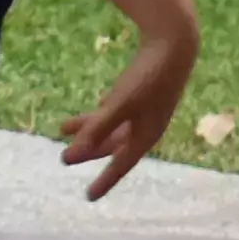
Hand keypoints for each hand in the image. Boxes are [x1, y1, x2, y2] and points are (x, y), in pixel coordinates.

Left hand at [56, 9, 202, 198]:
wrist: (175, 42)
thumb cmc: (148, 77)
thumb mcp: (120, 104)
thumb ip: (97, 129)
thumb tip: (73, 155)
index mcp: (145, 135)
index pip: (120, 164)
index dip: (104, 181)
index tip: (89, 197)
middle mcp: (147, 126)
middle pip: (113, 145)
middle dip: (88, 150)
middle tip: (64, 157)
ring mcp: (148, 109)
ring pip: (114, 125)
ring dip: (90, 127)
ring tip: (63, 126)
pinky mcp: (146, 91)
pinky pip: (121, 109)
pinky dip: (106, 113)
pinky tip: (98, 106)